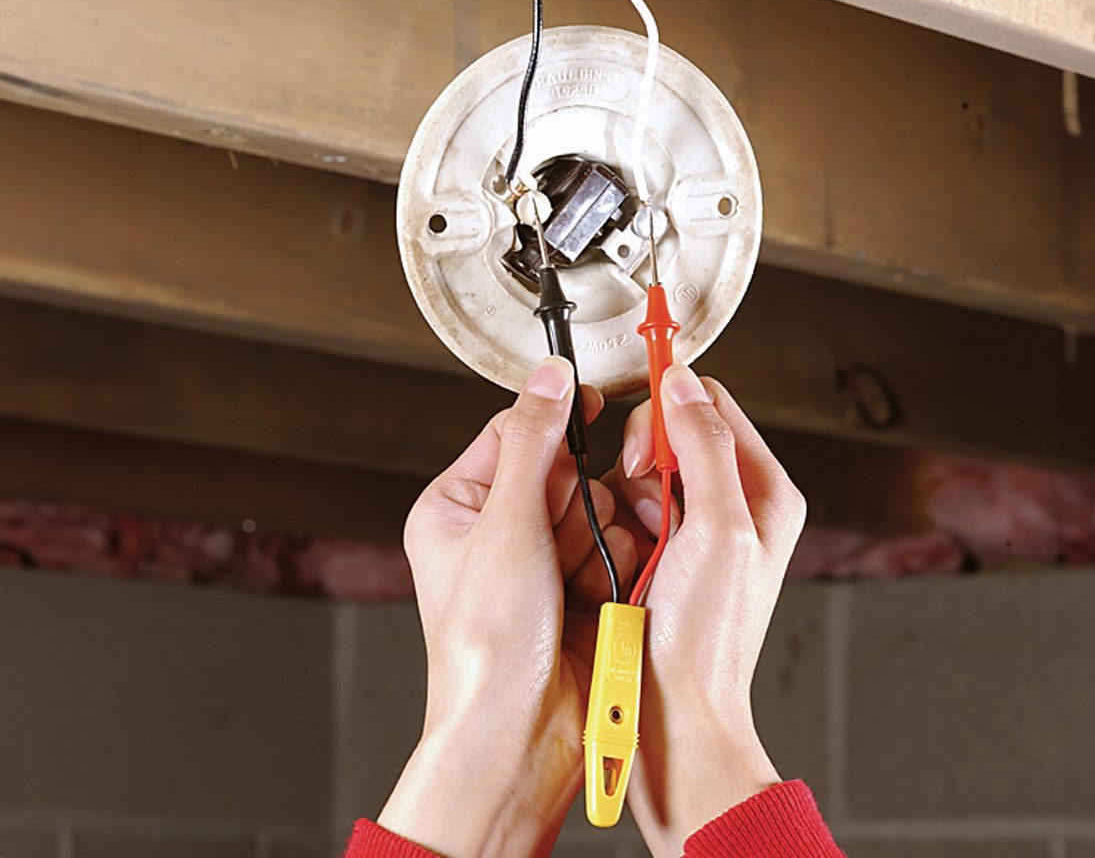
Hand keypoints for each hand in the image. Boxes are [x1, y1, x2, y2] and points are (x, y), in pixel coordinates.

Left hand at [378, 356, 636, 857]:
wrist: (519, 737)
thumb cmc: (486, 647)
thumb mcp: (506, 526)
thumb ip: (534, 442)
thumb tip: (550, 376)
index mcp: (458, 507)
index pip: (515, 432)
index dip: (556, 423)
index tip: (595, 407)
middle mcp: (498, 531)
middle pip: (567, 470)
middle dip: (576, 503)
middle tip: (558, 543)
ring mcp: (542, 562)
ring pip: (600, 506)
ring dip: (599, 540)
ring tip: (572, 584)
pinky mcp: (581, 588)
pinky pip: (618, 545)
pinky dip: (616, 566)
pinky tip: (598, 598)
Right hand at [607, 365, 806, 856]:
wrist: (672, 717)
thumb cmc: (706, 641)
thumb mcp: (718, 530)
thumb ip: (704, 447)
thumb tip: (682, 384)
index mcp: (764, 491)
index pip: (712, 405)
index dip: (670, 408)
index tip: (641, 435)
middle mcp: (732, 504)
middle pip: (674, 431)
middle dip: (645, 455)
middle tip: (638, 490)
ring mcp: (693, 529)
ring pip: (642, 469)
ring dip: (625, 494)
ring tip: (633, 541)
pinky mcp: (658, 551)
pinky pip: (623, 506)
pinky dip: (612, 521)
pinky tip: (619, 556)